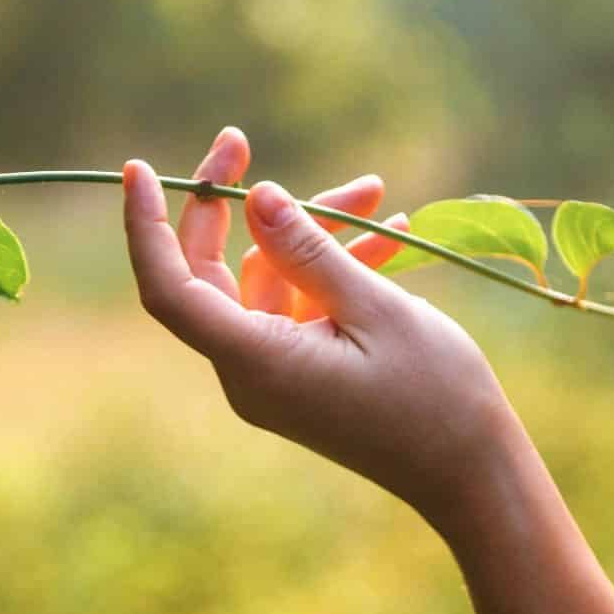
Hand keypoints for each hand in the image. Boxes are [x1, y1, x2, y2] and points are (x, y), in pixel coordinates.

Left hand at [122, 127, 524, 521]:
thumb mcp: (376, 307)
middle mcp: (248, 371)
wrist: (473, 473)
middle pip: (207, 274)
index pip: (168, 288)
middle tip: (240, 139)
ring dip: (310, 233)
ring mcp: (274, 375)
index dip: (147, 227)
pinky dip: (330, 270)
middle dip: (229, 206)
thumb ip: (310, 250)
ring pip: (266, 281)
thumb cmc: (435, 394)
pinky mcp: (302, 374)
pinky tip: (388, 234)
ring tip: (375, 192)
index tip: (141, 168)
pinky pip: (298, 306)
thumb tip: (256, 196)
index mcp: (253, 361)